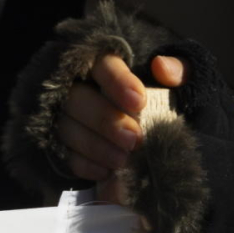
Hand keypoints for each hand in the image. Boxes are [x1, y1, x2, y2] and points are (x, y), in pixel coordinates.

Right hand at [54, 50, 182, 189]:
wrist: (137, 121)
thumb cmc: (156, 95)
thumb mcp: (172, 76)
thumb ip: (177, 67)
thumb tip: (164, 68)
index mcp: (100, 61)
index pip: (102, 65)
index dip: (117, 82)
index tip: (139, 101)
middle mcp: (73, 84)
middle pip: (77, 97)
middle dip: (105, 120)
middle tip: (134, 139)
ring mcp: (60, 113)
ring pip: (66, 126)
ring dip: (94, 145)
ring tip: (123, 160)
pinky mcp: (56, 141)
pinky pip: (63, 153)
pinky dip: (83, 164)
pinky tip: (105, 172)